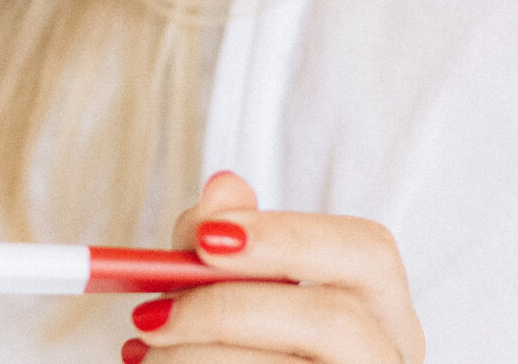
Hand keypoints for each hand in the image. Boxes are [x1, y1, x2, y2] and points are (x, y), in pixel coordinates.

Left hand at [120, 171, 424, 362]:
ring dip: (198, 355)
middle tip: (154, 313)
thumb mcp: (233, 282)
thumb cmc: (241, 339)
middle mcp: (387, 359)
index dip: (288, 237)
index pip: (367, 253)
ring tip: (146, 347)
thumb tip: (222, 188)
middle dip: (231, 307)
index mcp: (380, 312)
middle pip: (335, 320)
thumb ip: (226, 235)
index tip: (206, 238)